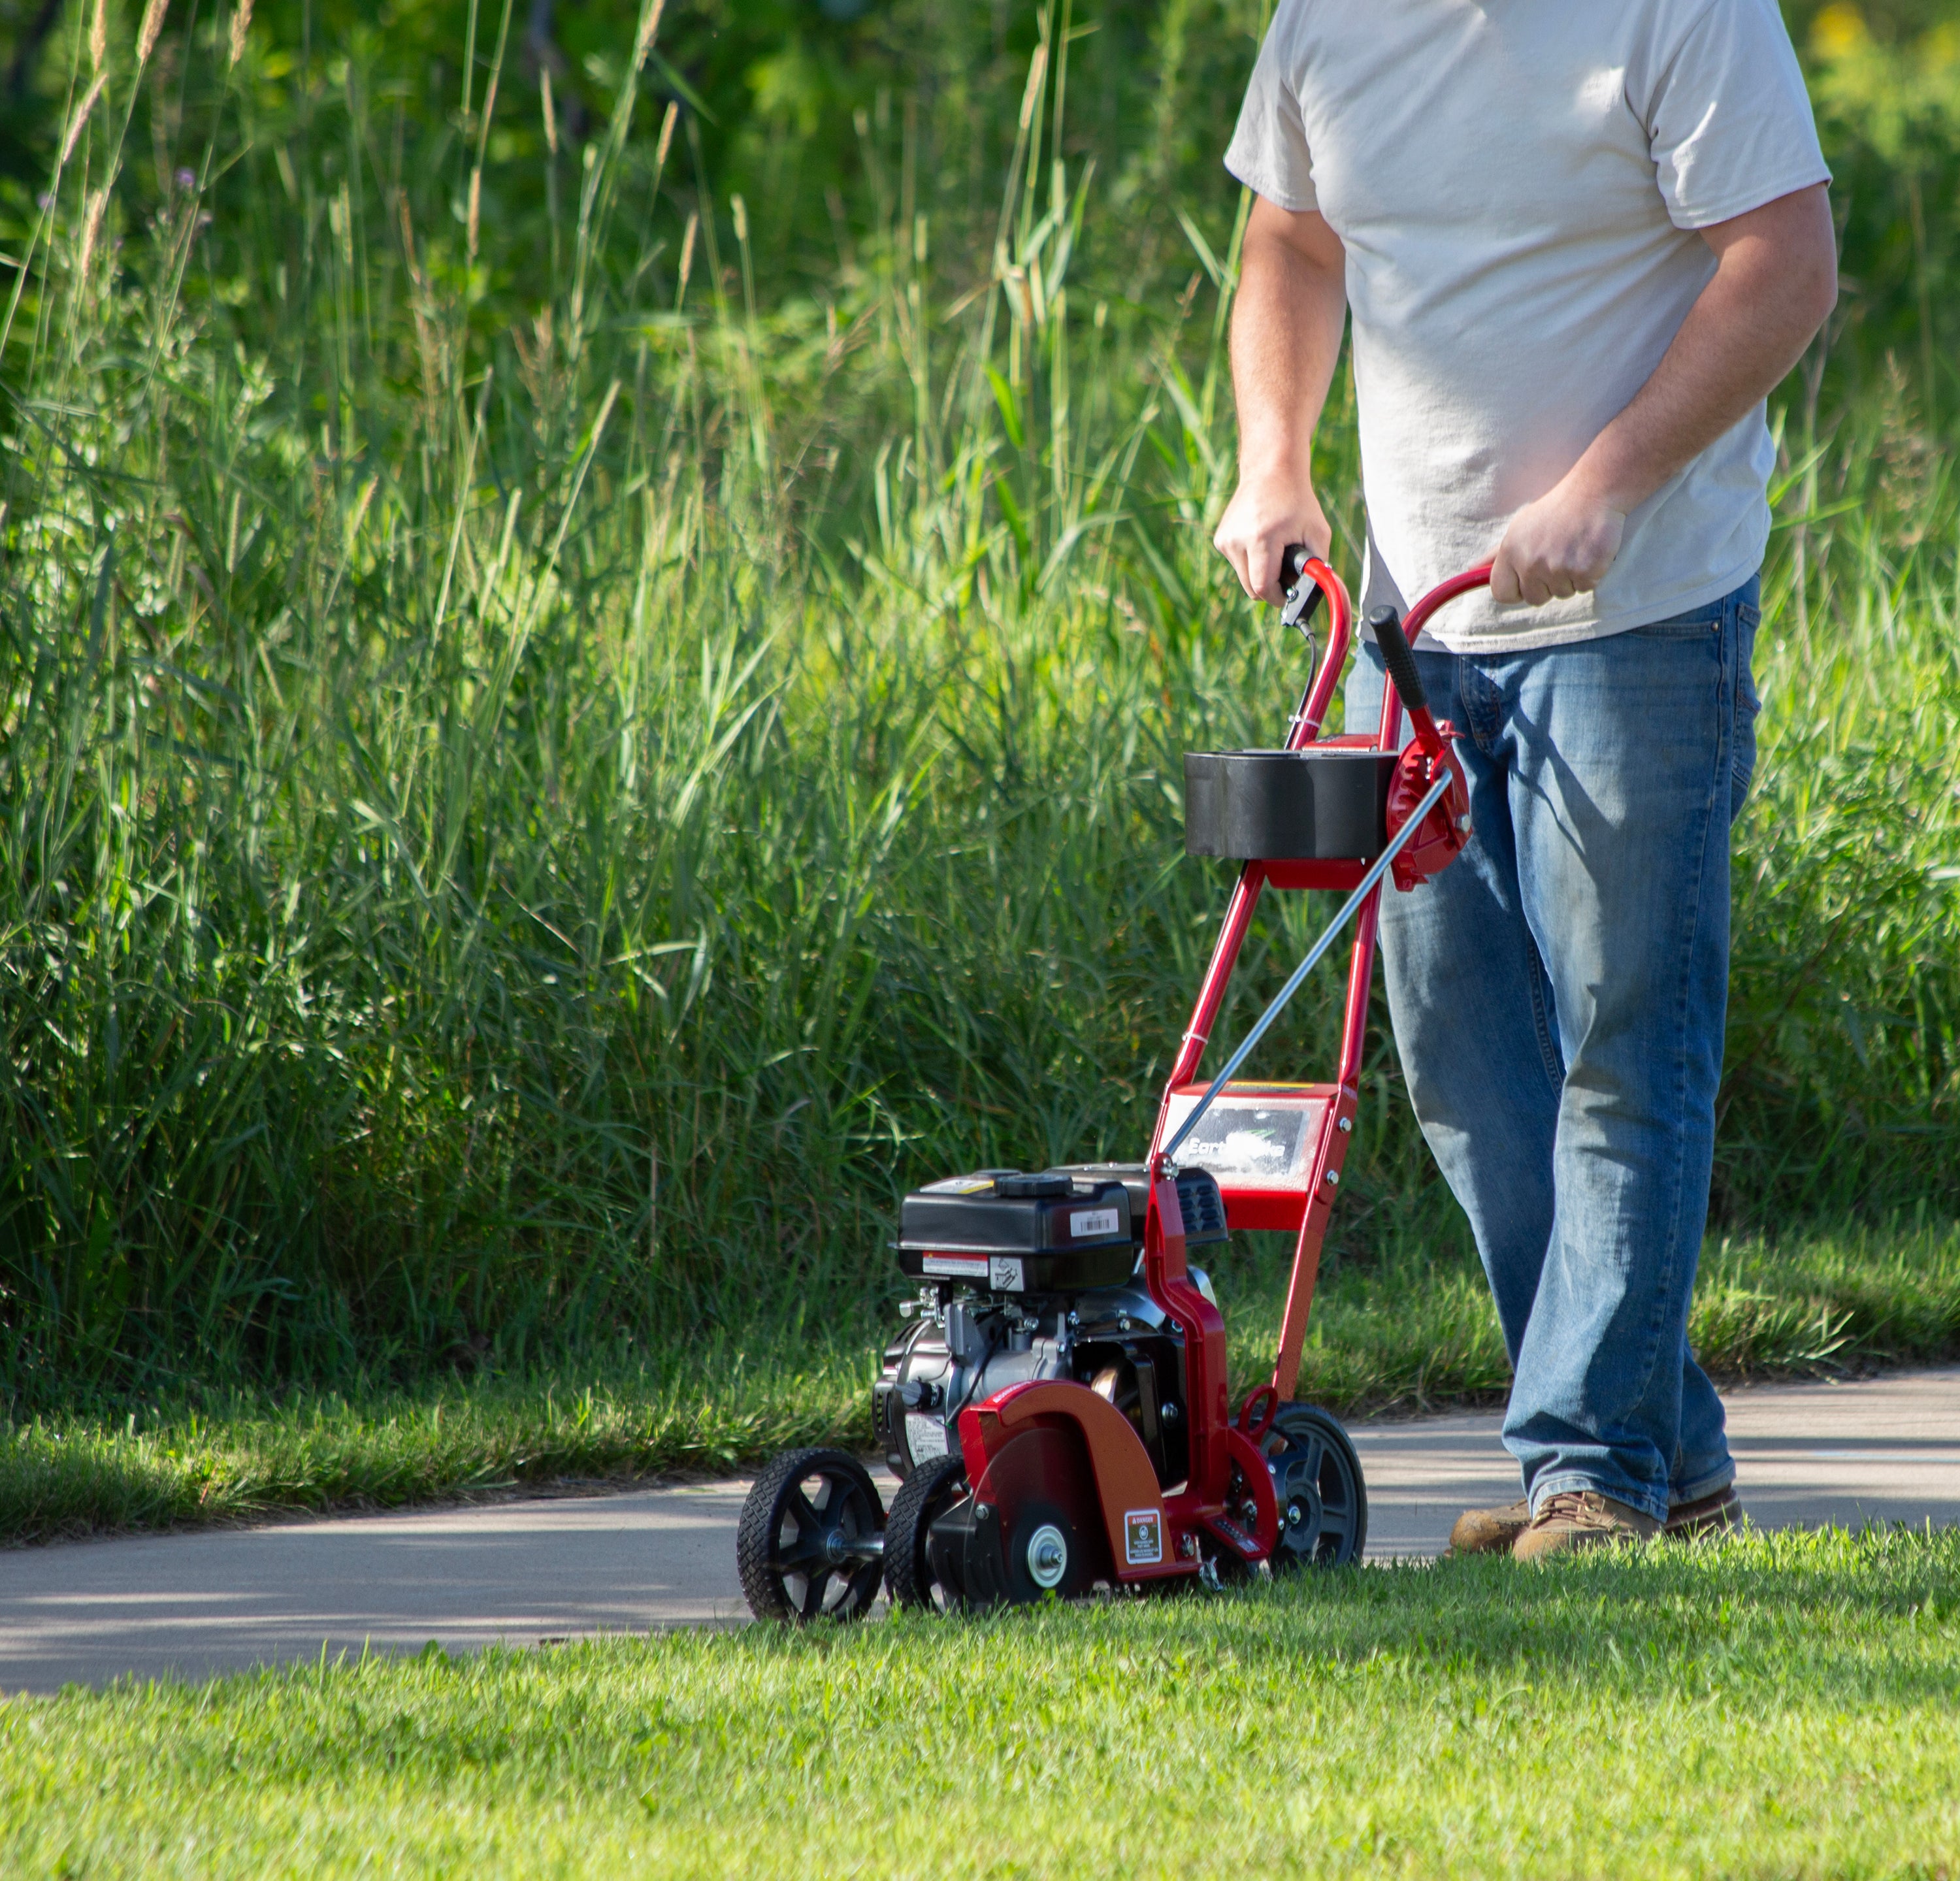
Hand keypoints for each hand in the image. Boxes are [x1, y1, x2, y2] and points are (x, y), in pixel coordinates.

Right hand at [1213, 472, 1330, 603]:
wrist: (1271, 472)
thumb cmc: (1298, 502)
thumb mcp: (1318, 532)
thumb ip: (1317, 565)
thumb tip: (1312, 593)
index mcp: (1261, 538)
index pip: (1263, 587)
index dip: (1277, 597)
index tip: (1288, 596)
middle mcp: (1237, 540)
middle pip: (1251, 588)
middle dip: (1270, 587)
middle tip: (1286, 574)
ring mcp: (1225, 540)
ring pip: (1243, 578)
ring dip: (1259, 574)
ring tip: (1275, 552)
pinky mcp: (1221, 539)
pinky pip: (1238, 564)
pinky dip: (1251, 561)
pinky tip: (1261, 541)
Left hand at [1490, 477, 1626, 606]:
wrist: (1593, 492)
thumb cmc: (1554, 511)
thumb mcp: (1519, 528)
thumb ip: (1496, 554)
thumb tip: (1471, 570)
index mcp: (1510, 551)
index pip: (1501, 593)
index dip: (1516, 591)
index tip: (1527, 582)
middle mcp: (1531, 562)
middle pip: (1534, 599)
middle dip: (1546, 586)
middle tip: (1558, 558)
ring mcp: (1558, 568)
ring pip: (1562, 594)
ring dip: (1570, 578)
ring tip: (1574, 550)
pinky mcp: (1585, 571)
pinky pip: (1585, 588)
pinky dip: (1590, 574)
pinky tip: (1589, 551)